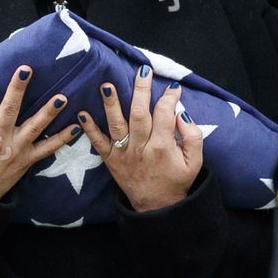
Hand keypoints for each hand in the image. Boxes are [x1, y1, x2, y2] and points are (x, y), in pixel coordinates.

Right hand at [0, 52, 77, 201]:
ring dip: (48, 112)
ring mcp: (14, 149)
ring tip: (62, 98)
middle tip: (26, 69)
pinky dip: (62, 140)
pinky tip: (75, 128)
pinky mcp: (26, 160)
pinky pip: (47, 150)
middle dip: (18, 89)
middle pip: (9, 109)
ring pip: (34, 128)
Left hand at [77, 64, 202, 211]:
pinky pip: (98, 143)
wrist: (156, 207)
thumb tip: (182, 113)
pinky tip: (82, 114)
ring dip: (111, 104)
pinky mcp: (111, 160)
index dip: (169, 98)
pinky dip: (89, 129)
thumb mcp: (195, 163)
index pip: (165, 115)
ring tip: (106, 85)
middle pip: (140, 114)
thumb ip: (193, 137)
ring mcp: (124, 154)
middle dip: (141, 90)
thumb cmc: (176, 180)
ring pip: (117, 125)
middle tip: (142, 70)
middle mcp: (141, 148)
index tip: (173, 87)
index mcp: (163, 148)